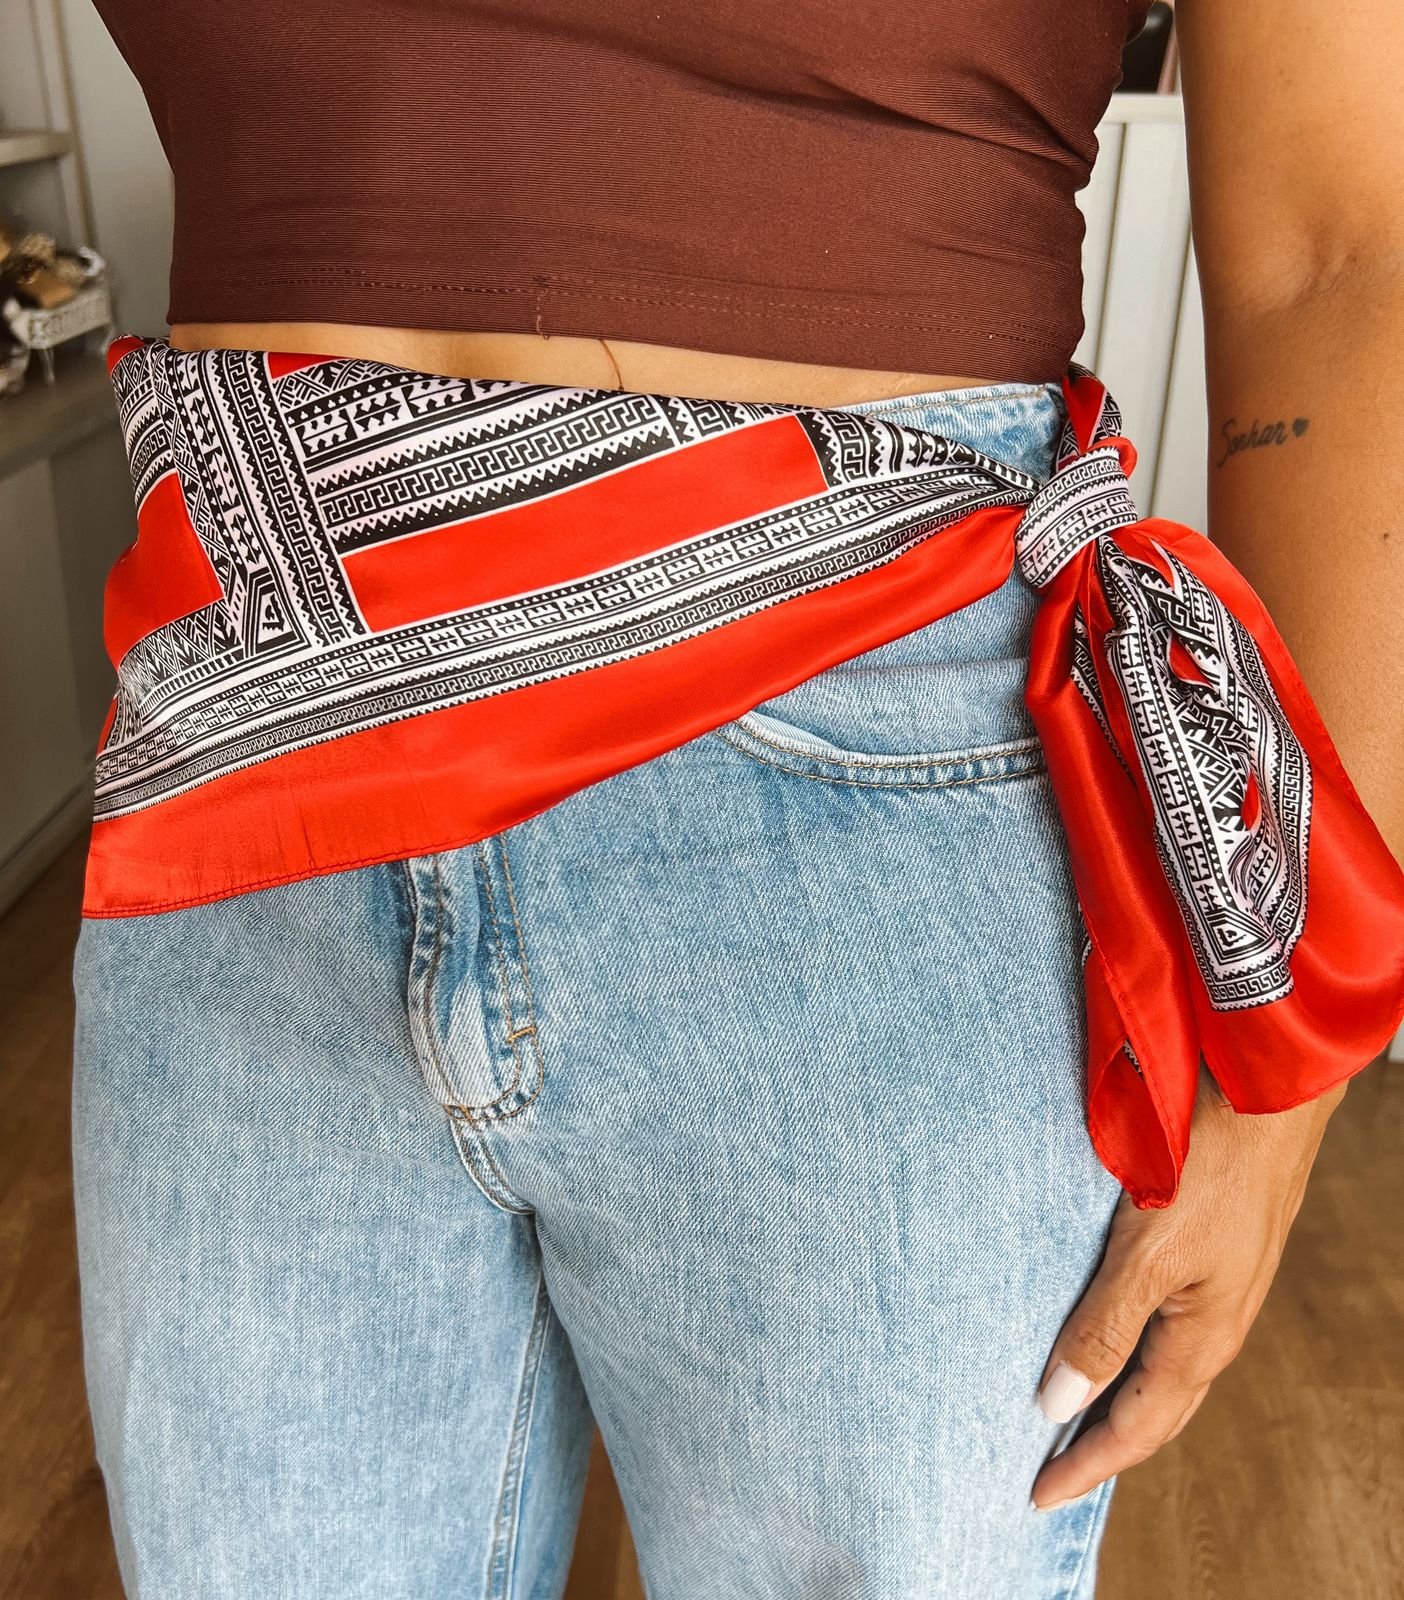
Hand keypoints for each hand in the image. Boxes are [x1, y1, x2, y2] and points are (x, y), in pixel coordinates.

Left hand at [1029, 1061, 1348, 1510]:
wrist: (1265, 1092)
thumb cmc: (1210, 1166)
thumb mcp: (1149, 1253)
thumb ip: (1103, 1327)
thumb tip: (1056, 1402)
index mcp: (1201, 1341)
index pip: (1135, 1430)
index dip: (1084, 1464)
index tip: (1034, 1493)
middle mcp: (1211, 1326)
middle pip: (1151, 1410)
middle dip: (1099, 1446)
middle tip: (1044, 1469)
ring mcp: (1215, 1290)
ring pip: (1156, 1369)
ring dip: (1112, 1399)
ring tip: (1063, 1414)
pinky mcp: (1206, 1253)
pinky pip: (1160, 1326)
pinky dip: (1124, 1351)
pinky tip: (1098, 1335)